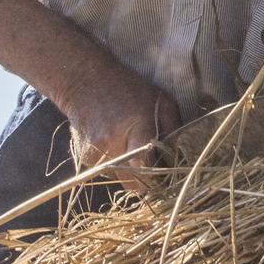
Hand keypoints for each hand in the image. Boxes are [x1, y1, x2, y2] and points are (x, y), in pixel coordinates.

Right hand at [63, 61, 180, 192]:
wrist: (85, 80)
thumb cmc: (128, 88)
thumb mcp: (161, 100)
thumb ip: (173, 130)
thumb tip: (178, 158)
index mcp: (134, 130)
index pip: (144, 168)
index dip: (156, 177)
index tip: (162, 174)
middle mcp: (112, 145)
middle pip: (133, 183)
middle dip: (144, 178)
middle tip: (150, 161)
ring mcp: (95, 154)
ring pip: (119, 179)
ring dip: (128, 169)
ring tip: (128, 143)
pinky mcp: (84, 158)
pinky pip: (107, 171)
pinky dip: (114, 162)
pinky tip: (114, 141)